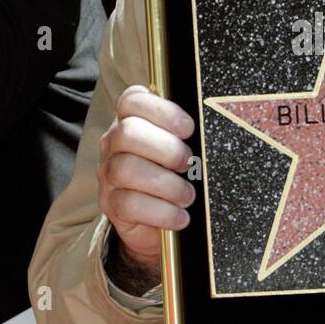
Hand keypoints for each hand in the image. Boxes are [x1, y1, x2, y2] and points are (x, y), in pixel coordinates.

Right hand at [98, 84, 195, 274]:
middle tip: (189, 164)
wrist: (161, 223)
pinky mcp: (110, 203)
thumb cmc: (176, 175)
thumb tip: (216, 124)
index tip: (188, 129)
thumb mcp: (182, 149)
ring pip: (126, 169)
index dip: (162, 110)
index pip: (133, 101)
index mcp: (131, 120)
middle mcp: (114, 143)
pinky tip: (179, 216)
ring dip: (166, 184)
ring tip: (188, 195)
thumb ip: (187, 134)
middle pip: (128, 132)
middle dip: (167, 149)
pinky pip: (129, 204)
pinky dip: (161, 212)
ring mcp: (108, 173)